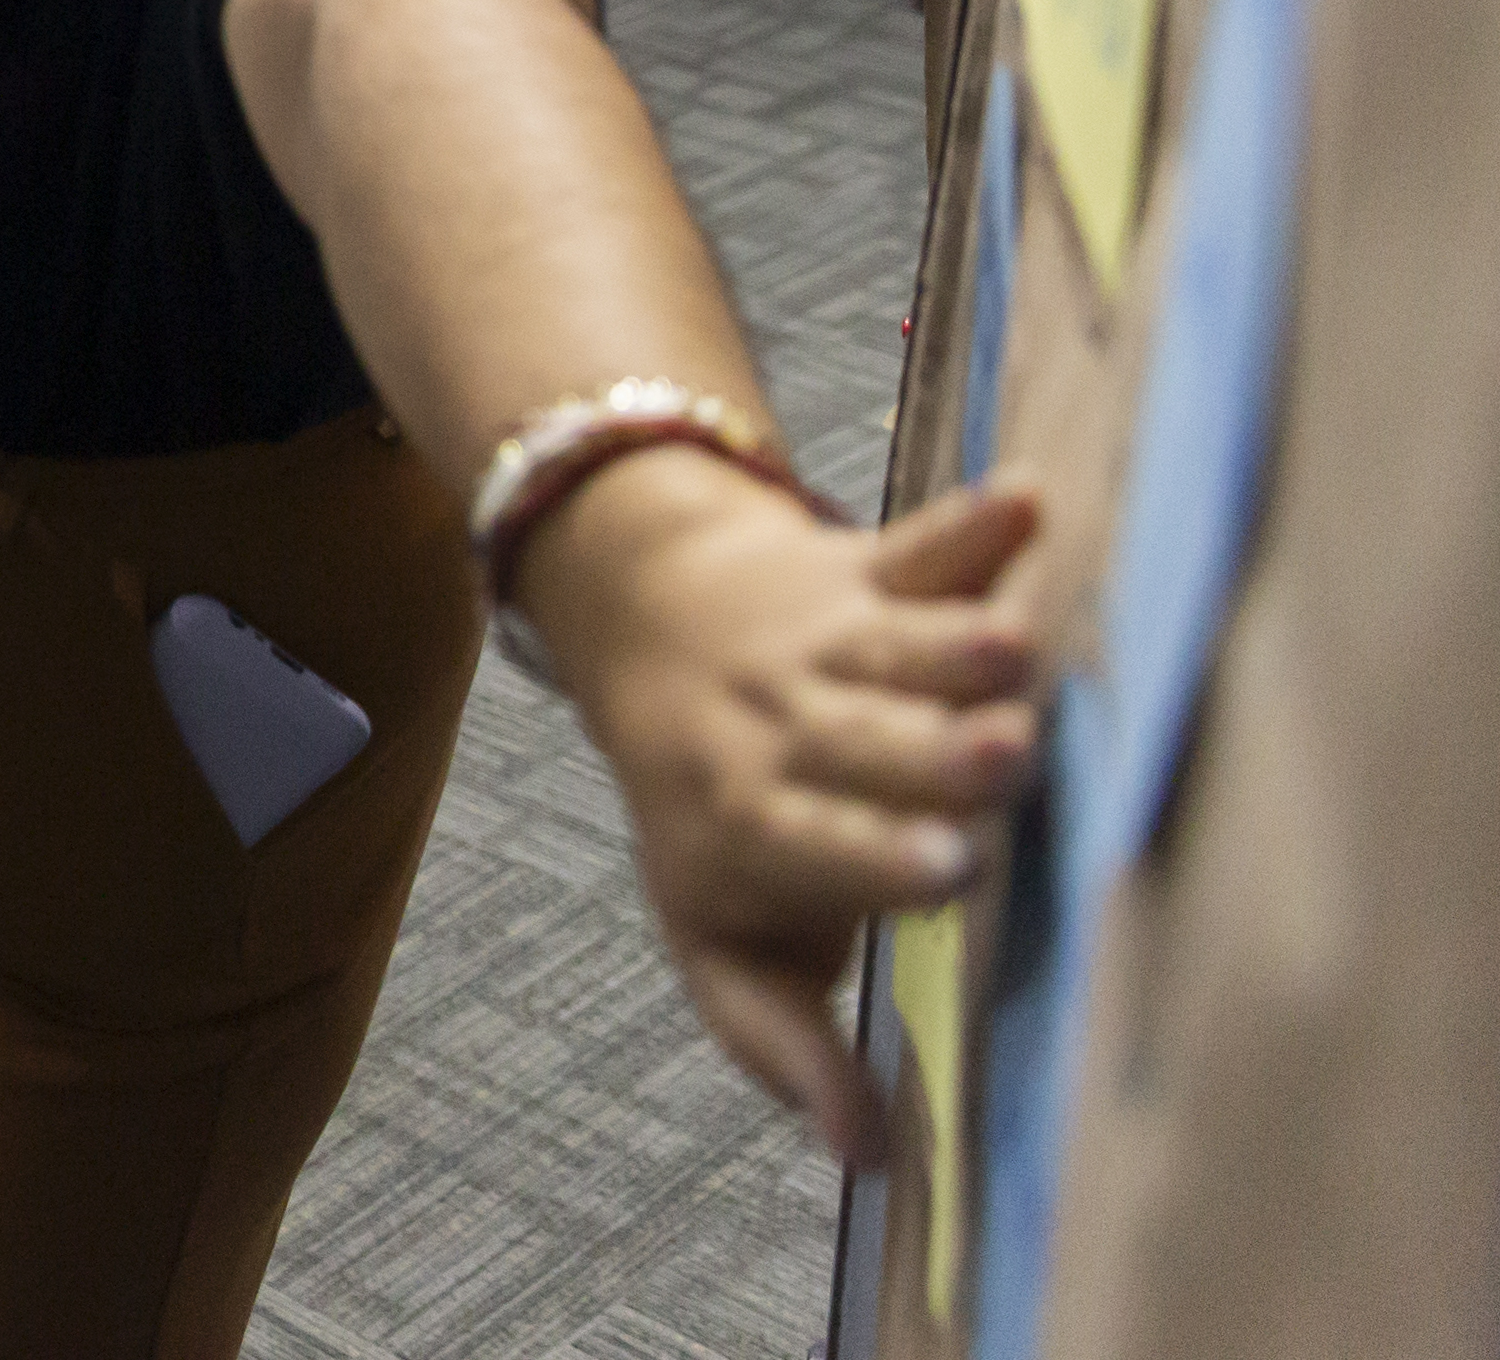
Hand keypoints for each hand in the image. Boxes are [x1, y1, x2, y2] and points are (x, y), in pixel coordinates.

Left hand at [520, 455, 1045, 1162]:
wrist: (637, 613)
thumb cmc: (705, 808)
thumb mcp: (718, 931)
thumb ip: (782, 1039)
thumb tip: (866, 1157)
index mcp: (750, 815)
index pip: (814, 840)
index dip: (876, 856)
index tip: (948, 874)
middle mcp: (787, 722)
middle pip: (866, 741)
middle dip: (932, 754)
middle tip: (1002, 760)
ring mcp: (830, 637)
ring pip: (896, 645)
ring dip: (954, 646)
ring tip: (1013, 647)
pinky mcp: (871, 565)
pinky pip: (919, 538)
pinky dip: (971, 524)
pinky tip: (1023, 503)